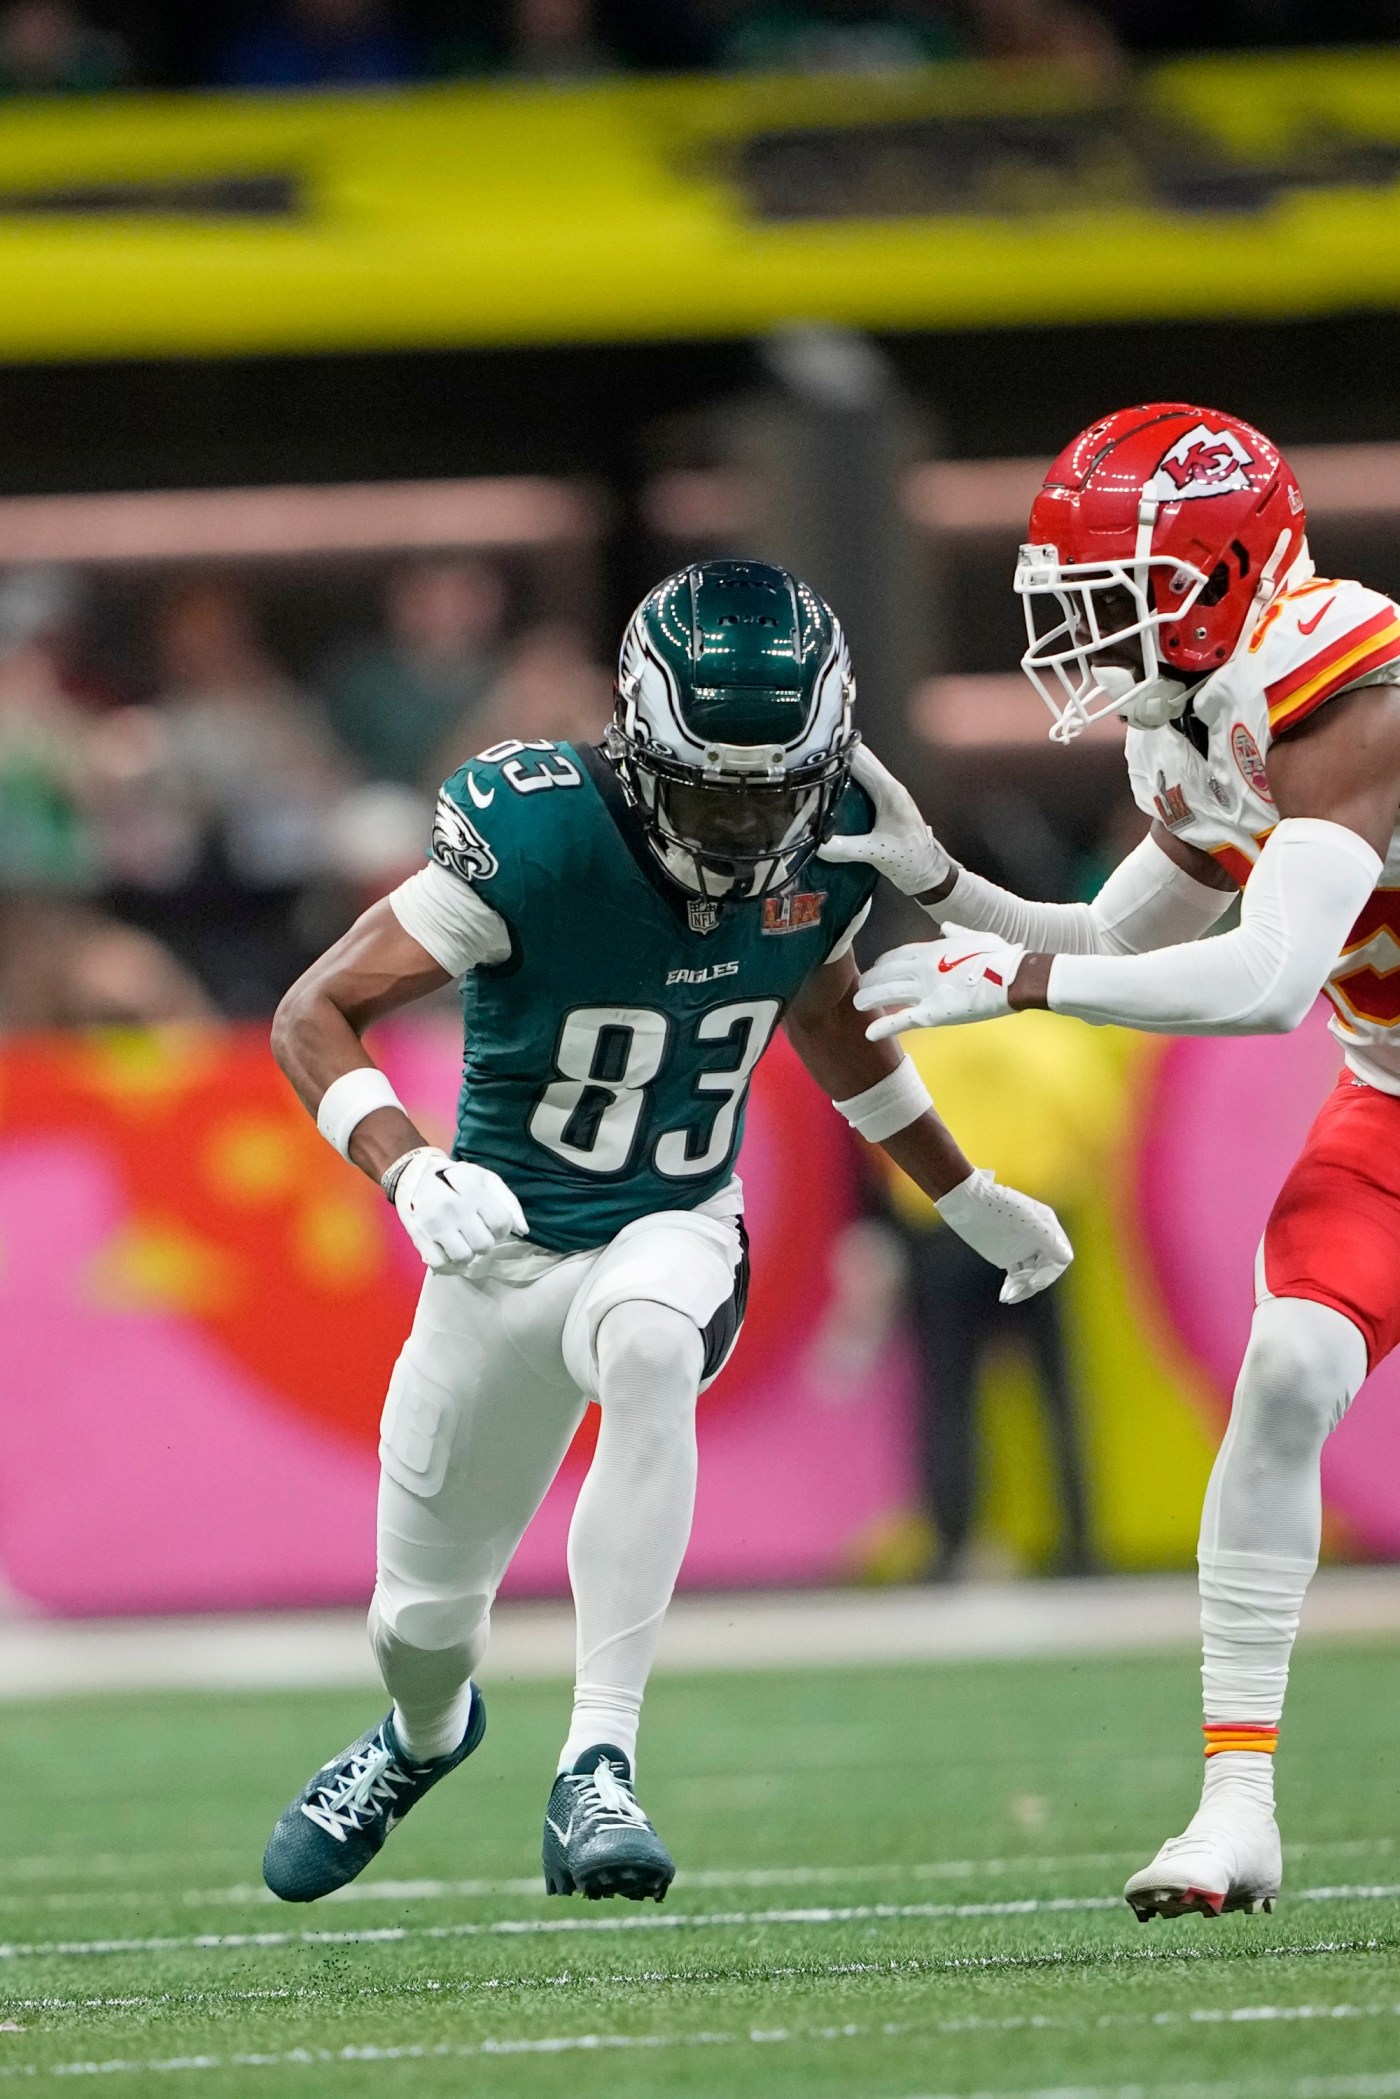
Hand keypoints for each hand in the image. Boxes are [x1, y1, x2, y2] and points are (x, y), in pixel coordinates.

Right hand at [392, 1147, 526, 1270]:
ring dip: (468, 1254)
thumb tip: (522, 1230)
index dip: (502, 1229)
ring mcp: (435, 1223)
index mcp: (473, 1191)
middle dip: (485, 1242)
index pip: (501, 1224)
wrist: (414, 1174)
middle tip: (476, 1234)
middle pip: (484, 1244)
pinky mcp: (419, 1236)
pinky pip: (440, 1264)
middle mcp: (454, 1207)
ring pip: (464, 1257)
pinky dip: (448, 1264)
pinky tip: (450, 1253)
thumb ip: (508, 1202)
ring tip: (463, 1243)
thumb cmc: (455, 1178)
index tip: (492, 1224)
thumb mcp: (485, 1179)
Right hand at [817, 743, 952, 896]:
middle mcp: (888, 786)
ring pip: (860, 769)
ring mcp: (886, 793)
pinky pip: (861, 782)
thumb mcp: (876, 853)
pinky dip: (845, 779)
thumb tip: (817, 844)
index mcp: (889, 790)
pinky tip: (827, 787)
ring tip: (811, 767)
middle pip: (859, 758)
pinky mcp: (882, 802)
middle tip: (806, 756)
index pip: (861, 759)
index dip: (838, 750)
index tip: (813, 747)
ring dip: (840, 765)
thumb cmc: (908, 859)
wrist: (926, 871)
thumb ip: (846, 848)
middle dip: (835, 753)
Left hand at [853, 931, 1024, 1038]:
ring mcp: (926, 990)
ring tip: (856, 1004)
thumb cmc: (1002, 957)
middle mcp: (924, 968)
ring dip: (870, 997)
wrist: (1015, 977)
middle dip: (871, 979)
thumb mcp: (977, 938)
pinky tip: (869, 1033)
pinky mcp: (933, 1012)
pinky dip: (884, 1026)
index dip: (885, 961)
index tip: (876, 965)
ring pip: (889, 992)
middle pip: (888, 972)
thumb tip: (947, 928)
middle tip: (859, 985)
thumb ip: (957, 934)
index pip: (899, 954)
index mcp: (934, 950)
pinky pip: (903, 1019)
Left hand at [935, 1168, 1072, 1303]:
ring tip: (1008, 1296)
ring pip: (1031, 1275)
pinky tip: (1005, 1295)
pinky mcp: (1007, 1256)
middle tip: (1017, 1292)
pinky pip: (1017, 1277)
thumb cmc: (996, 1204)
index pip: (1061, 1257)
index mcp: (1047, 1228)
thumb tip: (1065, 1257)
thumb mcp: (1025, 1219)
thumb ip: (1046, 1236)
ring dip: (1023, 1288)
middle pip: (1047, 1269)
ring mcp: (1023, 1248)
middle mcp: (1038, 1239)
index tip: (1033, 1282)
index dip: (1050, 1273)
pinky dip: (1013, 1287)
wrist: (967, 1200)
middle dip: (1034, 1282)